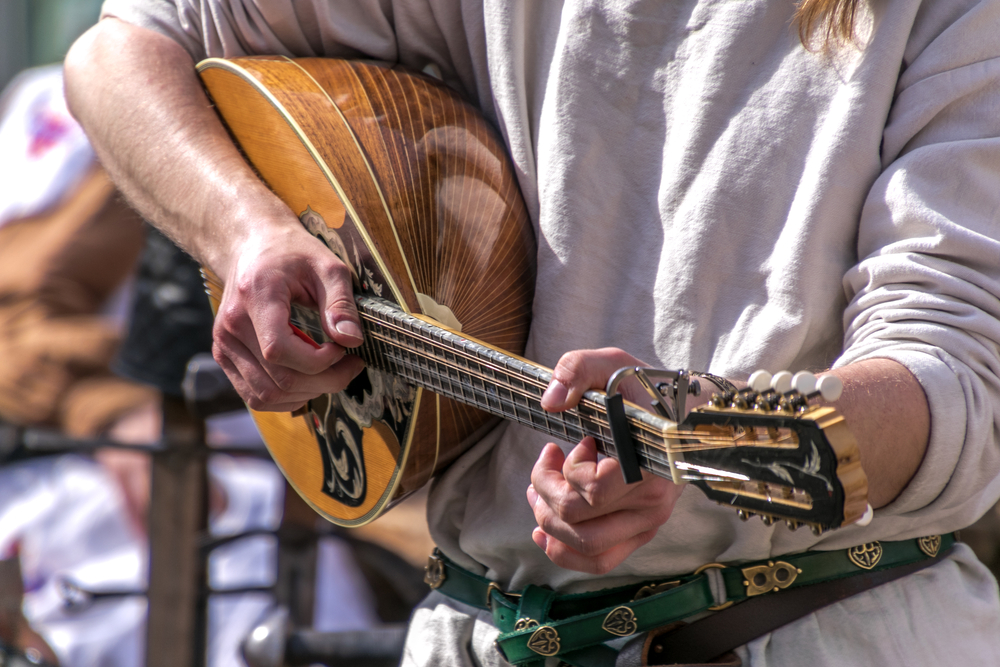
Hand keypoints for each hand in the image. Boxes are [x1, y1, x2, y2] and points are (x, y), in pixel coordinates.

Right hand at [212, 223, 365, 411]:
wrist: (252, 246)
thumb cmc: (291, 254)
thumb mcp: (327, 266)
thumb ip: (341, 303)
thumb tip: (353, 340)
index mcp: (255, 297)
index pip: (279, 350)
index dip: (318, 361)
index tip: (342, 349)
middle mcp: (231, 326)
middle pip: (278, 379)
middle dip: (324, 381)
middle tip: (351, 365)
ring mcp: (224, 345)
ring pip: (266, 396)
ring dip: (307, 394)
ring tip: (332, 373)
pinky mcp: (225, 357)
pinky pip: (255, 396)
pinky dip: (287, 397)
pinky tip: (309, 379)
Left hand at [528, 348, 684, 573]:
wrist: (682, 413)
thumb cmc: (643, 390)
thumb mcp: (611, 364)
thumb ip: (577, 370)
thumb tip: (551, 403)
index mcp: (649, 464)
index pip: (594, 490)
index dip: (569, 468)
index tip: (576, 442)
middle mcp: (652, 502)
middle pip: (578, 520)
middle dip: (545, 490)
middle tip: (546, 460)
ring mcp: (648, 522)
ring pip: (586, 547)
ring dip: (548, 521)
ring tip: (538, 492)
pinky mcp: (640, 532)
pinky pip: (600, 561)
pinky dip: (565, 554)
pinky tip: (544, 534)